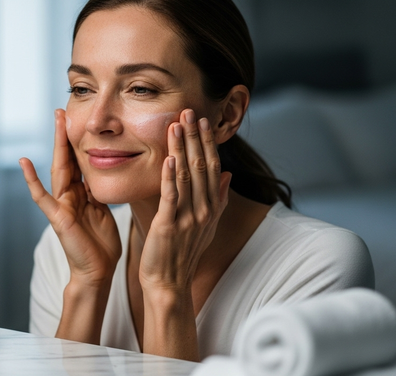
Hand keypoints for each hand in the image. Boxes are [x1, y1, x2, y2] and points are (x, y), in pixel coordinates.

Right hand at [19, 109, 121, 287]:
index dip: (78, 140)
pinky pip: (42, 197)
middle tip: (61, 110)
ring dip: (56, 145)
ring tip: (55, 122)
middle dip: (64, 135)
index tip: (77, 118)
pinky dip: (31, 180)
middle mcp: (69, 195)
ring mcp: (62, 205)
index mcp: (82, 193)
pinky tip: (24, 162)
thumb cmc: (101, 245)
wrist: (97, 271)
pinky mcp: (58, 218)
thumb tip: (103, 172)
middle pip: (66, 159)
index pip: (79, 161)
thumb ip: (98, 191)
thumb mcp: (103, 210)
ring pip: (58, 169)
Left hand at [140, 109, 231, 293]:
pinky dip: (171, 176)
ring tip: (176, 124)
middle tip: (189, 111)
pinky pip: (171, 197)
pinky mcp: (169, 225)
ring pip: (186, 176)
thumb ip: (217, 198)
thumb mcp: (206, 225)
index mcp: (211, 207)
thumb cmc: (183, 253)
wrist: (170, 283)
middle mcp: (203, 210)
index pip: (211, 168)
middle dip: (194, 138)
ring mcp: (188, 218)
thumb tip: (226, 173)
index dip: (206, 143)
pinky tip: (169, 158)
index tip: (201, 121)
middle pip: (201, 166)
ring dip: (181, 148)